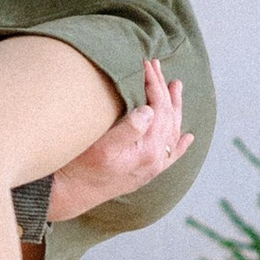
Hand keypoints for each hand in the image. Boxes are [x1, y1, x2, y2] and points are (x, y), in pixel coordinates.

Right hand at [45, 59, 187, 223]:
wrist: (71, 195)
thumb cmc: (81, 169)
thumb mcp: (101, 147)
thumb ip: (128, 130)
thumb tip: (150, 110)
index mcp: (148, 149)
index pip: (158, 108)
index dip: (153, 84)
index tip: (146, 63)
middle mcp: (156, 158)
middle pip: (167, 116)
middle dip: (163, 88)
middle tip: (156, 65)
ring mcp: (153, 166)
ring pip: (172, 131)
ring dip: (175, 107)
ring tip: (176, 86)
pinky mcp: (146, 173)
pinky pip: (171, 156)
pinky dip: (181, 145)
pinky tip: (188, 137)